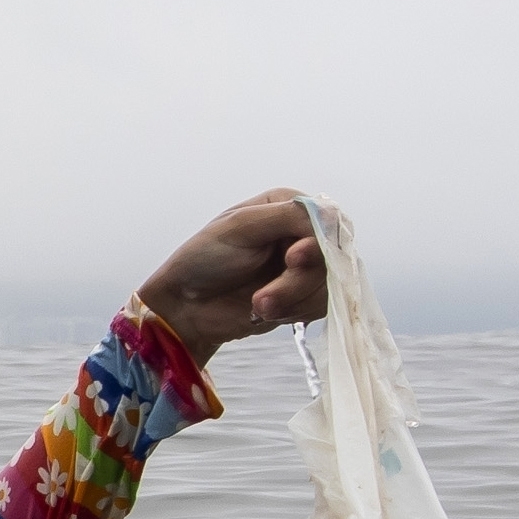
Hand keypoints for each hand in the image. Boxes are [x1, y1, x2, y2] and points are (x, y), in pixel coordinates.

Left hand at [137, 190, 327, 366]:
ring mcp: (305, 266)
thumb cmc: (204, 259)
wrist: (186, 306)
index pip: (328, 220)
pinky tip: (263, 312)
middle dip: (297, 282)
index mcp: (289, 206)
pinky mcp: (302, 295)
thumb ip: (287, 215)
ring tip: (256, 305)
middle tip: (262, 297)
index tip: (293, 259)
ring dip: (291, 301)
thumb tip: (331, 216)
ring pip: (328, 285)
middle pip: (331, 257)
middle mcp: (302, 233)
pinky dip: (293, 313)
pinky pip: (320, 306)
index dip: (318, 243)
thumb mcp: (240, 227)